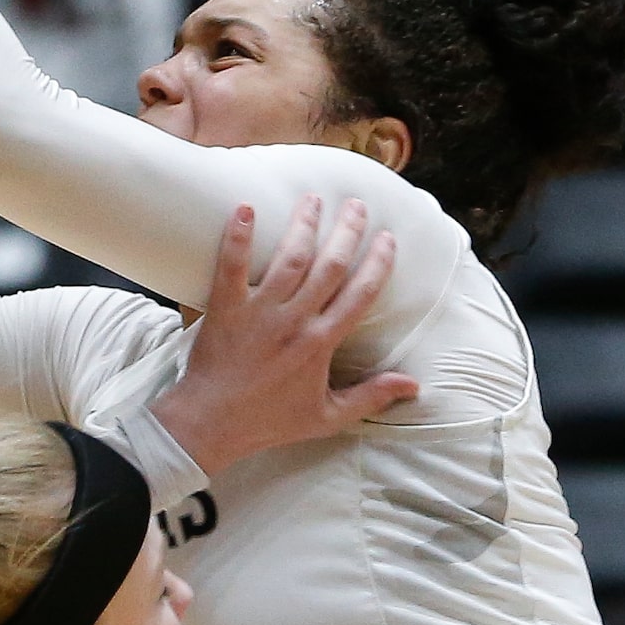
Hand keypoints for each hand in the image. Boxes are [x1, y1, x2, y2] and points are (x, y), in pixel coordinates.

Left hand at [150, 197, 421, 477]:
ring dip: (304, 225)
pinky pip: (231, 267)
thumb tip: (414, 385)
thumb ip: (372, 396)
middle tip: (357, 205)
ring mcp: (258, 313)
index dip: (378, 263)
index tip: (388, 238)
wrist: (210, 425)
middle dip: (347, 231)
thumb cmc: (269, 421)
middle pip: (330, 266)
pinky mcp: (225, 309)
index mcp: (322, 344)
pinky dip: (238, 236)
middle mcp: (295, 323)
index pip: (359, 294)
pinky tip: (246, 207)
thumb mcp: (328, 417)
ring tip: (314, 199)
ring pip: (290, 258)